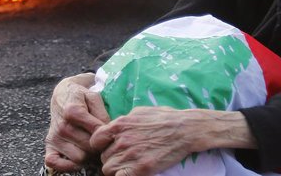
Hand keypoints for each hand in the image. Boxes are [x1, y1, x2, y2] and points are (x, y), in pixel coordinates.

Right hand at [44, 73, 109, 171]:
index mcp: (73, 111)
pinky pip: (55, 163)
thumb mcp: (94, 97)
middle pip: (89, 148)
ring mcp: (54, 137)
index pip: (97, 133)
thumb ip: (102, 113)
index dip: (106, 134)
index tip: (107, 131)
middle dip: (97, 146)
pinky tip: (76, 157)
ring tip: (88, 144)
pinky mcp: (49, 145)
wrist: (62, 95)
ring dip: (87, 155)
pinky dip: (66, 166)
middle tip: (99, 140)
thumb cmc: (80, 97)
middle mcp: (62, 126)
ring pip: (79, 158)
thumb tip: (107, 131)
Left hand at [89, 107, 256, 175]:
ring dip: (116, 169)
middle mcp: (122, 140)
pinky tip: (131, 173)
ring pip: (108, 169)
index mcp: (119, 125)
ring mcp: (131, 155)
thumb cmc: (164, 118)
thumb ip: (123, 121)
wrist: (184, 129)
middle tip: (122, 158)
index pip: (95, 140)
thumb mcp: (138, 112)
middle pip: (103, 157)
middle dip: (110, 158)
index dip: (100, 146)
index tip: (107, 148)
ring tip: (127, 166)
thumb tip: (114, 128)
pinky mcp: (142, 168)